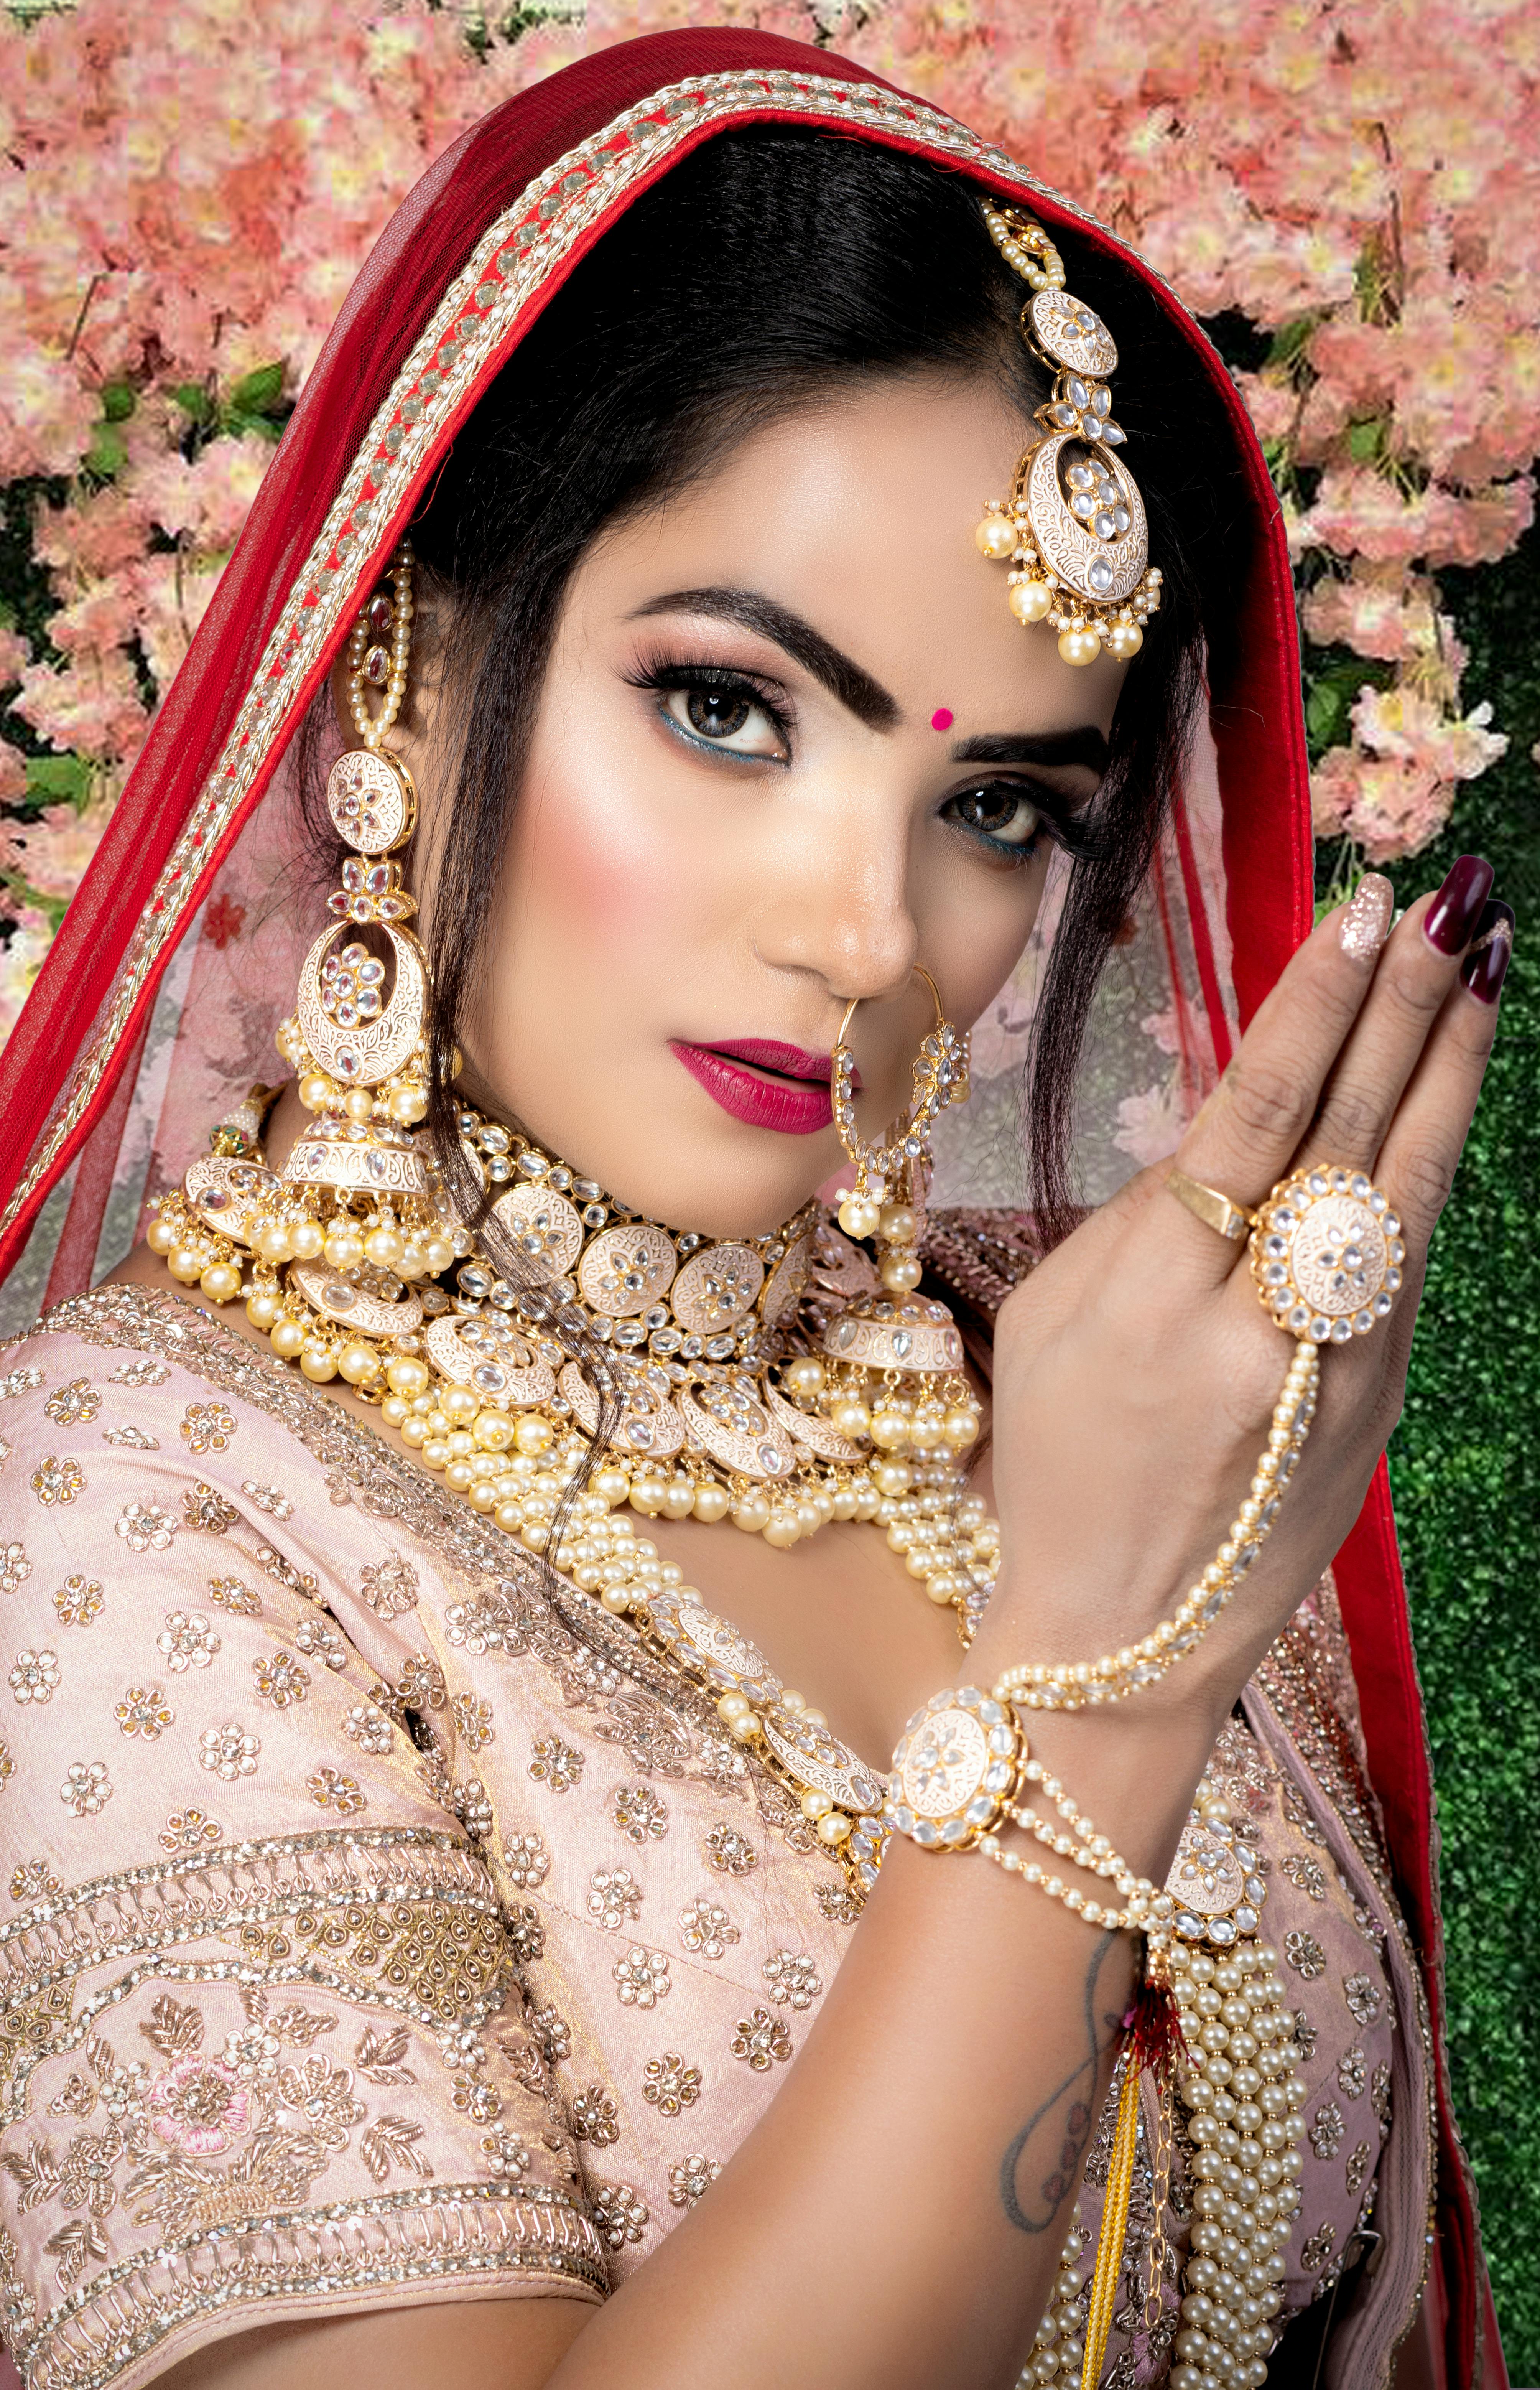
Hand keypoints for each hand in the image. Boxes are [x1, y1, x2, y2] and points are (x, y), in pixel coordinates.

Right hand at [973, 859, 1508, 1724]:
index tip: (1356, 918)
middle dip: (1401, 1008)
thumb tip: (1234, 1121)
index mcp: (1151, 1297)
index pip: (1251, 1117)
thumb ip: (1139, 1217)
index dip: (1312, 1010)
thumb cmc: (1060, 1460)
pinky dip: (1429, 1158)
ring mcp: (1335, 1365)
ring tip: (1483, 962)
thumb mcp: (1052, 1322)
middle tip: (1447, 902)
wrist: (1126, 1634)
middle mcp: (1257, 1325)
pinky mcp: (1379, 1398)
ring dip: (1448, 1066)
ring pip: (1406, 1187)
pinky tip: (1448, 1087)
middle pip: (1346, 1133)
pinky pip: (1407, 1254)